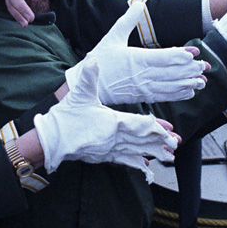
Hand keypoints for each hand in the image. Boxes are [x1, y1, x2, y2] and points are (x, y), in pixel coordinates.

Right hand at [34, 60, 180, 176]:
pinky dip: (135, 163)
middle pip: (141, 140)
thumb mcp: (80, 94)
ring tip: (168, 156)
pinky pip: (123, 161)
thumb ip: (89, 76)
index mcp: (111, 122)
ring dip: (152, 153)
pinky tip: (145, 167)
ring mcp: (108, 149)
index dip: (154, 127)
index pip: (138, 125)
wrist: (51, 139)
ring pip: (136, 151)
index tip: (168, 129)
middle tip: (175, 143)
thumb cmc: (66, 117)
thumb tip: (95, 60)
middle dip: (159, 142)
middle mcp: (113, 138)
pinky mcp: (103, 156)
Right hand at [65, 2, 208, 103]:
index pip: (163, 57)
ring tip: (202, 80)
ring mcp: (143, 88)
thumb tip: (138, 5)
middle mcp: (142, 75)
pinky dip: (177, 95)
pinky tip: (189, 92)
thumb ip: (127, 20)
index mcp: (136, 58)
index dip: (181, 55)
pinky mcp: (142, 97)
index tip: (194, 53)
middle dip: (190, 70)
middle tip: (204, 66)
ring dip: (187, 84)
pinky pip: (163, 96)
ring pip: (170, 87)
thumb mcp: (112, 37)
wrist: (87, 85)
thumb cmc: (99, 60)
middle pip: (171, 73)